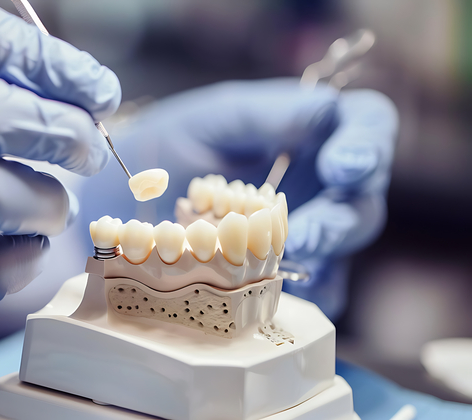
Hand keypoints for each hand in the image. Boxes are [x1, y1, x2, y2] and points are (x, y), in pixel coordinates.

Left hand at [80, 78, 395, 318]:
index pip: (367, 126)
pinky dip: (298, 292)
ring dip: (324, 261)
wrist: (116, 200)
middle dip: (341, 219)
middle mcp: (313, 182)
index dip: (367, 145)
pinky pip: (310, 289)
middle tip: (308, 234)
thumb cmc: (165, 146)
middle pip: (361, 200)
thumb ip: (270, 114)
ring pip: (342, 251)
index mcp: (307, 132)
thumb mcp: (214, 118)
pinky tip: (270, 289)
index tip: (341, 166)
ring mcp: (299, 230)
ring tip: (285, 264)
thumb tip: (327, 113)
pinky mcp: (277, 270)